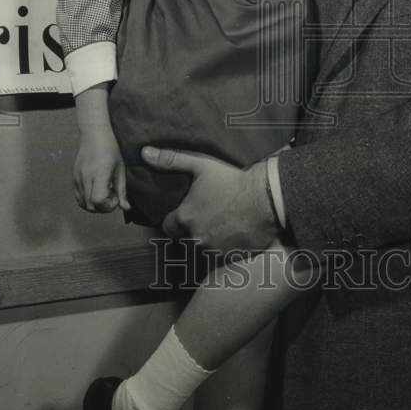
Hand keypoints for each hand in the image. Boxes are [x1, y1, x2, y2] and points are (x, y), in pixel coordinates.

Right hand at [74, 134, 128, 212]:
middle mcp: (85, 177)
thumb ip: (122, 190)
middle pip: (91, 206)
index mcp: (99, 173)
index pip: (97, 200)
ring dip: (96, 205)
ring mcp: (77, 178)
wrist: (94, 133)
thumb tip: (126, 208)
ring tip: (105, 192)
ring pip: (84, 204)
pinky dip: (88, 200)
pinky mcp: (73, 178)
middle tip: (112, 195)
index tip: (116, 197)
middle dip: (104, 207)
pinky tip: (97, 190)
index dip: (108, 205)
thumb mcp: (120, 168)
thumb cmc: (111, 149)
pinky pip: (79, 198)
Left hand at [141, 147, 276, 250]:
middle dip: (194, 227)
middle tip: (209, 212)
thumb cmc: (232, 180)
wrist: (266, 198)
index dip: (175, 218)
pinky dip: (228, 245)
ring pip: (206, 246)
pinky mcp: (233, 257)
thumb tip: (144, 153)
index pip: (168, 226)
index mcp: (185, 218)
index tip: (187, 210)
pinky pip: (224, 254)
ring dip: (210, 237)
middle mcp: (196, 238)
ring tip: (224, 220)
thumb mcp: (200, 165)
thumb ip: (170, 160)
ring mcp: (215, 250)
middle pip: (187, 237)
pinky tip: (236, 230)